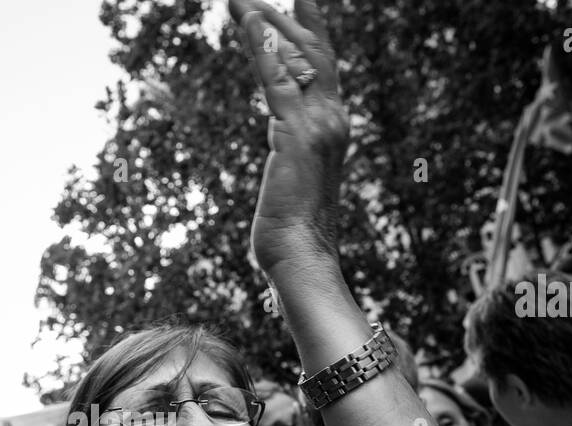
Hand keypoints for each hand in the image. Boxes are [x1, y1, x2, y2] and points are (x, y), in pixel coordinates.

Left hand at [229, 0, 348, 275]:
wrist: (301, 255)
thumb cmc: (292, 229)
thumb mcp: (293, 177)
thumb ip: (291, 149)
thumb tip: (282, 138)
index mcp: (333, 127)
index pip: (323, 67)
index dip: (313, 30)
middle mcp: (332, 118)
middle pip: (312, 51)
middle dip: (284, 16)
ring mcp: (318, 124)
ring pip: (293, 57)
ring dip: (264, 22)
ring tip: (238, 0)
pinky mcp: (294, 134)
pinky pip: (275, 80)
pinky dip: (261, 48)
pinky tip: (245, 23)